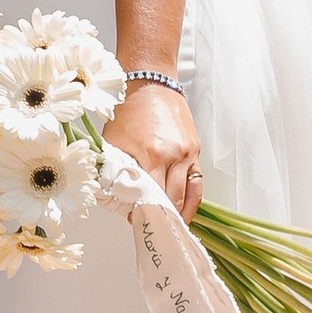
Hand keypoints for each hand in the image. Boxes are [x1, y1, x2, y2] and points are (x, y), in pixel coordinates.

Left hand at [115, 78, 201, 219]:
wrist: (150, 83)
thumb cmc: (129, 109)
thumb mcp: (114, 141)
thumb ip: (115, 170)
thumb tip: (115, 196)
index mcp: (152, 154)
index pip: (152, 197)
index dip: (145, 214)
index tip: (138, 223)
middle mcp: (175, 155)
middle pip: (173, 200)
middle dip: (164, 218)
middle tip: (154, 229)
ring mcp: (188, 153)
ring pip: (190, 194)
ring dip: (182, 213)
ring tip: (173, 227)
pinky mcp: (195, 149)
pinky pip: (197, 180)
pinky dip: (191, 197)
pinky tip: (184, 208)